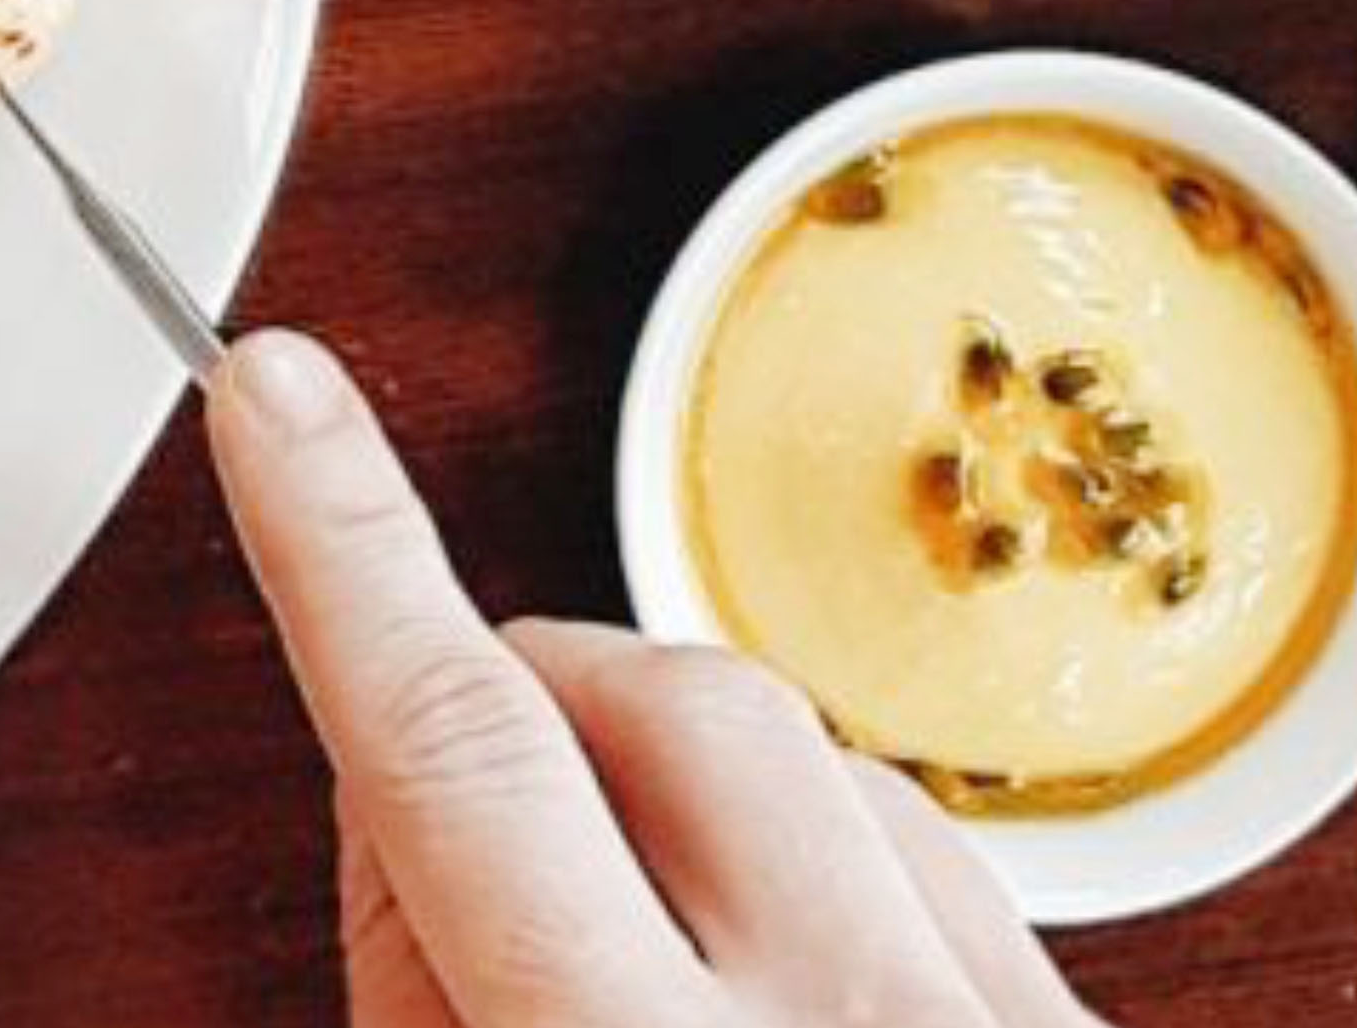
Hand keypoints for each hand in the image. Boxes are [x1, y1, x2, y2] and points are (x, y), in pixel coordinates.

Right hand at [210, 330, 1109, 1027]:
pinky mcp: (1082, 1025)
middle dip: (534, 720)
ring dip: (691, 814)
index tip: (274, 391)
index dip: (343, 546)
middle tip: (464, 886)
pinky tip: (780, 1006)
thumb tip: (409, 786)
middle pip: (656, 700)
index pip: (455, 745)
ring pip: (810, 756)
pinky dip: (830, 883)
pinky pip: (939, 853)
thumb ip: (417, 979)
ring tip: (640, 988)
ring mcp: (991, 1023)